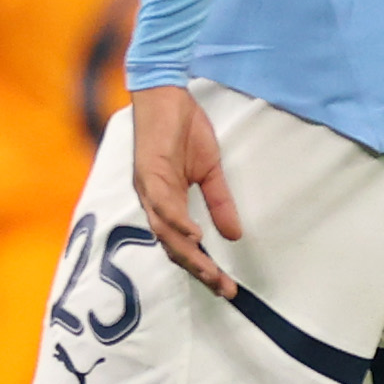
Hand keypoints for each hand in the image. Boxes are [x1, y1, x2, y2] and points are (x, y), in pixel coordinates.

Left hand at [128, 83, 242, 299]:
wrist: (166, 95)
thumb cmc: (183, 131)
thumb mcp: (209, 171)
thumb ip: (219, 203)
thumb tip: (234, 235)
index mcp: (166, 203)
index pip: (182, 245)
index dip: (202, 266)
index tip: (225, 285)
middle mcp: (152, 201)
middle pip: (172, 246)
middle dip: (198, 270)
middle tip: (222, 288)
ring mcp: (148, 187)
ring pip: (165, 231)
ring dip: (188, 253)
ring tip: (210, 272)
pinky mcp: (149, 171)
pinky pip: (162, 202)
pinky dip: (177, 221)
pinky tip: (194, 235)